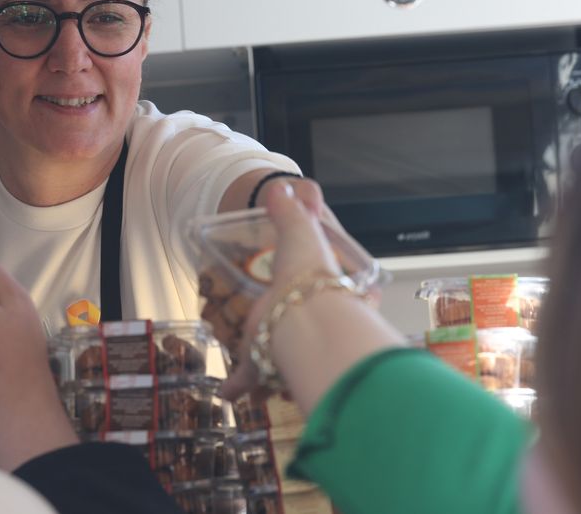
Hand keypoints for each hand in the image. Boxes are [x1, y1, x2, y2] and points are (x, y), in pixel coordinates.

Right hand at [221, 181, 340, 399]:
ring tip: (259, 368)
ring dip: (270, 364)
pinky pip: (251, 378)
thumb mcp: (302, 230)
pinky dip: (238, 385)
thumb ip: (292, 210)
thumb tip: (283, 187)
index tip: (352, 297)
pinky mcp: (266, 366)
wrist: (305, 316)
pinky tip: (227, 394)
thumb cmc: (310, 273)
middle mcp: (315, 327)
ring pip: (281, 359)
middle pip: (309, 332)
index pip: (346, 296)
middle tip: (290, 331)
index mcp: (330, 294)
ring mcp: (291, 349)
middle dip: (303, 336)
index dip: (351, 298)